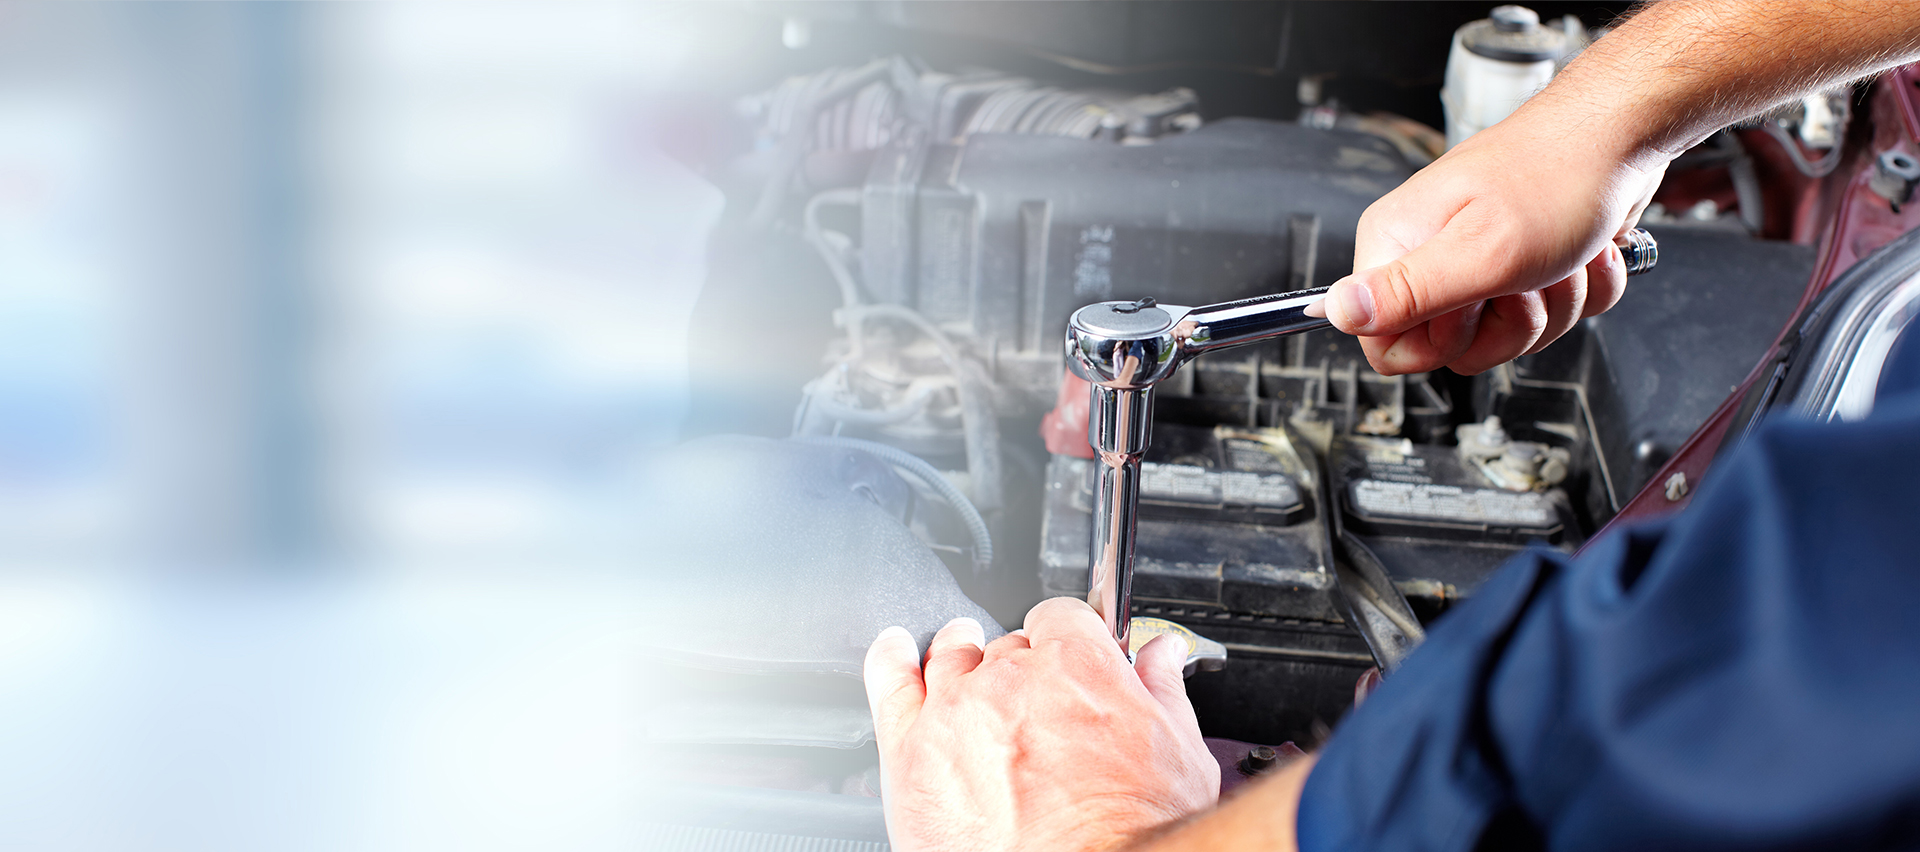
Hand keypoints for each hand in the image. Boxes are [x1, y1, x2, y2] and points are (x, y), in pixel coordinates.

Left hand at [864, 598, 1218, 851]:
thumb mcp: (1177, 754)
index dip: (1066, 636)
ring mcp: (956, 714)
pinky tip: (897, 653)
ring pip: (950, 657)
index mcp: (1077, 667)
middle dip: (1020, 666)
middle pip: (1007, 643)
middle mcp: (1011, 680)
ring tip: (964, 664)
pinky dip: (891, 659)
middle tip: (1031, 702)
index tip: (1068, 652)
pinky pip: (890, 682)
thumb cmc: (1134, 833)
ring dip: (959, 656)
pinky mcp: (912, 753)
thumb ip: (1162, 690)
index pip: (1062, 617)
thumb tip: (1161, 656)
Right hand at [1309, 105, 1667, 375]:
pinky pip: (1546, 319)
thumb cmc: (1555, 175)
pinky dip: (1580, 293)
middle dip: (1508, 324)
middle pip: (1450, 348)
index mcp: (1398, 244)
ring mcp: (1476, 264)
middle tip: (1523, 277)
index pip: (1381, 341)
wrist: (1622, 139)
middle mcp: (1428, 255)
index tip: (1469, 305)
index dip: (1434, 341)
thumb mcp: (1479, 249)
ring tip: (1560, 258)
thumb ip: (1405, 292)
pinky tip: (1583, 255)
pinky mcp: (1519, 269)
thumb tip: (1336, 310)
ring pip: (1504, 336)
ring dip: (1553, 306)